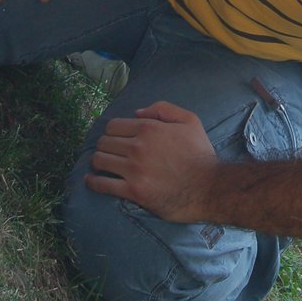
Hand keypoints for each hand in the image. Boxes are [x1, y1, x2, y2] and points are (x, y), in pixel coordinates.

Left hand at [85, 101, 221, 222]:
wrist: (209, 187)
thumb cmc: (200, 153)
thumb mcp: (190, 120)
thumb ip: (163, 109)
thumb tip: (136, 113)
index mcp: (149, 128)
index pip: (113, 125)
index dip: (112, 131)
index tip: (115, 138)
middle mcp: (138, 147)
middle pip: (104, 142)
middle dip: (104, 145)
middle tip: (109, 152)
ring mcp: (134, 170)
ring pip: (100, 161)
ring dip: (97, 161)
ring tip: (101, 164)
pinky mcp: (133, 191)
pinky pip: (103, 185)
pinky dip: (93, 182)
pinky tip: (92, 180)